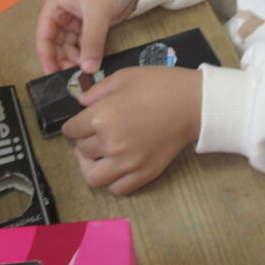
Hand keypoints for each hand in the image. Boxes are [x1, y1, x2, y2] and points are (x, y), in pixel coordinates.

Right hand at [35, 0, 141, 73]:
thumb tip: (87, 68)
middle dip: (63, 61)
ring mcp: (76, 20)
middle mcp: (61, 13)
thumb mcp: (97, 13)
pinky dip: (86, 55)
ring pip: (70, 47)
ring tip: (84, 72)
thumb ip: (92, 42)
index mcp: (54, 5)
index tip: (52, 75)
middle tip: (71, 78)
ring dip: (76, 60)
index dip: (47, 57)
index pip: (44, 36)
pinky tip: (91, 65)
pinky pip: (84, 45)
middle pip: (56, 45)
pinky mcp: (90, 25)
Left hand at [63, 66, 201, 195]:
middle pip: (81, 150)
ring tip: (99, 155)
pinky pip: (117, 188)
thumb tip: (81, 104)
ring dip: (91, 166)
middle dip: (83, 141)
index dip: (74, 125)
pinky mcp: (143, 174)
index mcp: (101, 116)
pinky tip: (116, 167)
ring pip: (93, 177)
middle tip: (93, 134)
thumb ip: (97, 91)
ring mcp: (127, 162)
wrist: (192, 103)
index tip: (81, 123)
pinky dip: (111, 180)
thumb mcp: (124, 76)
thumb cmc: (159, 84)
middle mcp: (110, 143)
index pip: (71, 130)